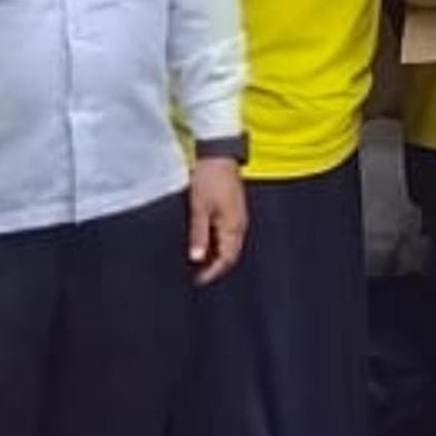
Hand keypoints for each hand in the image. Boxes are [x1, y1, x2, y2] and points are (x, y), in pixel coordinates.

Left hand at [186, 156, 247, 279]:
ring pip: (230, 245)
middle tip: (196, 275)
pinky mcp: (234, 210)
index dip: (213, 272)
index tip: (198, 281)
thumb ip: (199, 234)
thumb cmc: (208, 178)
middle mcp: (240, 224)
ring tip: (198, 262)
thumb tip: (197, 259)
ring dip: (216, 256)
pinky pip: (229, 235)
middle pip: (231, 254)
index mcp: (233, 226)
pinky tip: (205, 242)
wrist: (219, 154)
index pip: (227, 259)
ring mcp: (238, 217)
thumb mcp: (199, 207)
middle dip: (215, 267)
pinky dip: (218, 244)